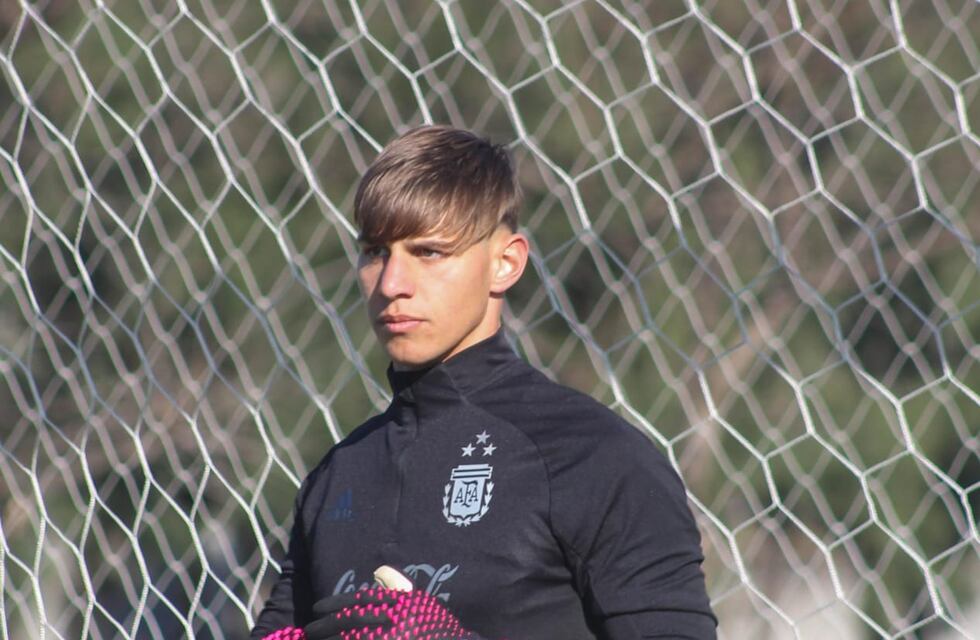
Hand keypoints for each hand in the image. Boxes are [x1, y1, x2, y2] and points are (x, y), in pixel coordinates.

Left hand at [306, 588, 486, 639]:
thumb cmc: (434, 624)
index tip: (318, 607)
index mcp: (393, 604)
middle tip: (308, 630)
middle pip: (347, 623)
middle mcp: (385, 622)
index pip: (357, 601)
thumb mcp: (418, 600)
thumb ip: (398, 587)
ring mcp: (383, 638)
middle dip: (325, 627)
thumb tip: (381, 572)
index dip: (335, 603)